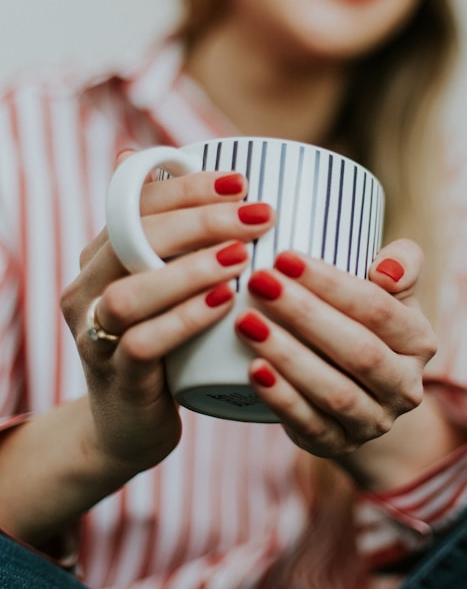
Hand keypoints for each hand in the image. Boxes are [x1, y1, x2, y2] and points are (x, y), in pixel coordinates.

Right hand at [60, 162, 275, 477]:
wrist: (127, 426)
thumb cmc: (162, 342)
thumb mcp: (164, 285)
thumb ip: (175, 238)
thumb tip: (185, 162)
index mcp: (100, 256)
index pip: (134, 202)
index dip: (187, 187)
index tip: (242, 181)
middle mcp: (87, 289)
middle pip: (131, 238)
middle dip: (199, 221)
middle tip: (258, 216)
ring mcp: (95, 335)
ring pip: (130, 293)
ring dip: (190, 270)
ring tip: (243, 255)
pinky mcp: (118, 379)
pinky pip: (144, 344)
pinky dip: (185, 319)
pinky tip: (225, 302)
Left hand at [236, 239, 435, 458]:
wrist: (358, 390)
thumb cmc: (364, 322)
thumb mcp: (390, 290)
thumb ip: (400, 263)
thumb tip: (386, 269)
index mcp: (419, 341)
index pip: (378, 309)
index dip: (331, 283)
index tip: (284, 257)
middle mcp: (405, 387)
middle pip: (357, 349)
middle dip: (304, 313)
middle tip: (260, 282)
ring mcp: (374, 422)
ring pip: (334, 392)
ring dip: (288, 356)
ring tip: (247, 322)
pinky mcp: (338, 446)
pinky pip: (310, 424)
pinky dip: (281, 398)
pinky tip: (253, 369)